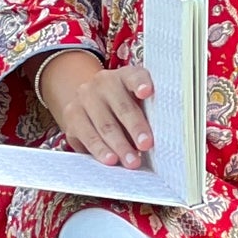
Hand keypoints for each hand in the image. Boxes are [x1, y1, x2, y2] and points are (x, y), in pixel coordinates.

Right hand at [38, 52, 155, 167]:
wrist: (89, 103)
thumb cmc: (124, 107)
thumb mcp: (137, 102)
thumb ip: (149, 112)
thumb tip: (166, 137)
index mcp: (125, 76)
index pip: (135, 76)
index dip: (141, 83)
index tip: (147, 92)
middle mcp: (103, 83)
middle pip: (121, 106)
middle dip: (135, 128)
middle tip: (146, 145)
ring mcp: (84, 98)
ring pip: (104, 124)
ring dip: (119, 145)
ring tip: (131, 161)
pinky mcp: (72, 115)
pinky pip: (87, 135)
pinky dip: (100, 150)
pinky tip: (110, 160)